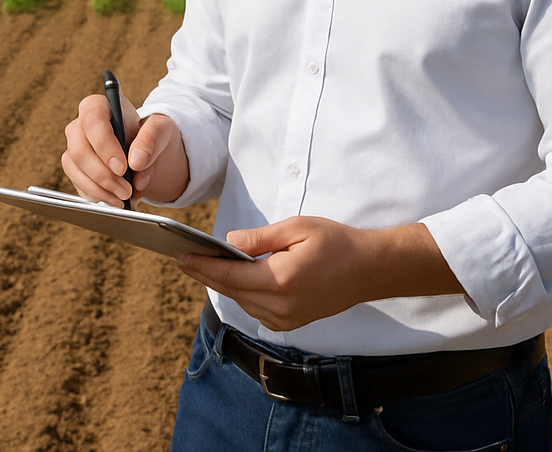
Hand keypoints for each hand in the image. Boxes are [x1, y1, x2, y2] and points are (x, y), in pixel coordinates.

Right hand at [61, 91, 189, 205]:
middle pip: (79, 150)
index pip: (92, 119)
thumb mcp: (162, 130)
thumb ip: (152, 139)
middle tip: (126, 191)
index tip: (122, 168)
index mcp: (100, 106)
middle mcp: (80, 124)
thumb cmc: (151, 135)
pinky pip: (77, 184)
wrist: (146, 154)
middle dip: (103, 176)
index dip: (104, 145)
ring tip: (123, 198)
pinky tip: (114, 199)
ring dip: (99, 189)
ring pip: (74, 169)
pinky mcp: (74, 168)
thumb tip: (136, 162)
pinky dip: (96, 196)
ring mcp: (74, 147)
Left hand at [177, 218, 463, 331]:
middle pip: (231, 292)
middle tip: (183, 259)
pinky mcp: (290, 323)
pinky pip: (256, 310)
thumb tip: (228, 243)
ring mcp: (286, 319)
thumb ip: (259, 238)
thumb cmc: (335, 242)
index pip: (230, 276)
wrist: (369, 270)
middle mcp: (281, 306)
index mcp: (282, 280)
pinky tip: (233, 279)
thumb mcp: (296, 228)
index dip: (203, 266)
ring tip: (202, 266)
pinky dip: (242, 294)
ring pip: (242, 302)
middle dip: (206, 275)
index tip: (182, 256)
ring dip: (223, 285)